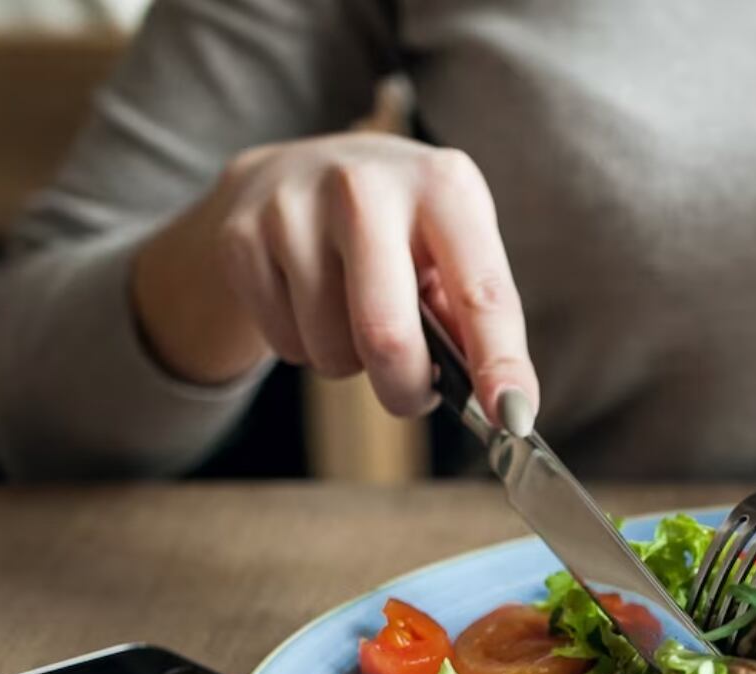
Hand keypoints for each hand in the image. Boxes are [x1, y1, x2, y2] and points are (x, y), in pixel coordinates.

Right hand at [135, 134, 536, 419]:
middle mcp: (366, 186)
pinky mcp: (241, 238)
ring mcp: (294, 208)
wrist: (295, 172)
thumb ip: (474, 316)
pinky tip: (310, 302)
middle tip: (411, 393)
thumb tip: (501, 401)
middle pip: (386, 335)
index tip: (514, 418)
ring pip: (331, 351)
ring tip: (354, 318)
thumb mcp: (451, 246)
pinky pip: (285, 345)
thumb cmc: (398, 227)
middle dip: (406, 389)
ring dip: (352, 364)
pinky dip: (306, 348)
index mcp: (442, 185)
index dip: (501, 363)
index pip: (482, 291)